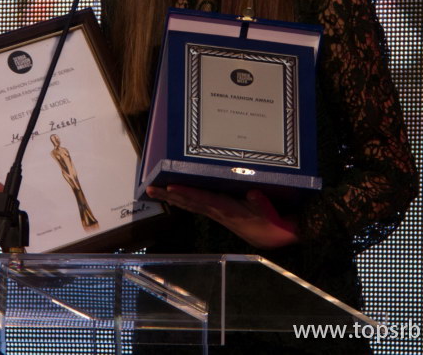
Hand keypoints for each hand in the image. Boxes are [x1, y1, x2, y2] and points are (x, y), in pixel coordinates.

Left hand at [146, 185, 298, 249]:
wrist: (273, 234)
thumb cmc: (269, 219)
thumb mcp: (265, 209)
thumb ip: (257, 201)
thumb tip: (251, 193)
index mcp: (225, 209)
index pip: (201, 199)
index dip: (185, 194)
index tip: (170, 188)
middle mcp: (216, 211)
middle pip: (188, 201)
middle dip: (168, 195)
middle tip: (149, 189)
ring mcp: (216, 212)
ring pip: (189, 203)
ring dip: (171, 197)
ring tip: (155, 191)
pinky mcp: (218, 211)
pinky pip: (196, 204)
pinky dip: (183, 198)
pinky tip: (174, 196)